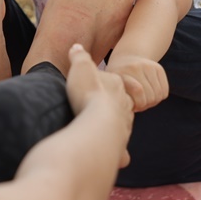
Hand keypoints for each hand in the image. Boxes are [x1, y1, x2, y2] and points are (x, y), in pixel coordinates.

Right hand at [65, 44, 133, 167]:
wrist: (99, 125)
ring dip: (114, 126)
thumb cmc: (88, 95)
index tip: (97, 89)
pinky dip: (115, 149)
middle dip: (113, 107)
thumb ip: (79, 57)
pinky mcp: (119, 144)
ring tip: (101, 130)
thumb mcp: (81, 68)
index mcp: (117, 86)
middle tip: (99, 110)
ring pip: (121, 124)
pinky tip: (107, 152)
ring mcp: (123, 125)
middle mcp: (124, 105)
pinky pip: (118, 146)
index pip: (115, 83)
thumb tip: (76, 46)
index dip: (107, 86)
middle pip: (121, 104)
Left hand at [105, 56, 169, 112]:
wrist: (126, 58)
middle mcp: (136, 67)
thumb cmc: (119, 80)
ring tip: (143, 101)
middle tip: (138, 105)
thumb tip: (134, 108)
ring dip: (152, 102)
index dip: (138, 104)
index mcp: (122, 73)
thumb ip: (121, 97)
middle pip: (150, 96)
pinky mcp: (158, 68)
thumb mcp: (114, 87)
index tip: (132, 107)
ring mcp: (149, 66)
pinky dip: (159, 97)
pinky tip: (150, 95)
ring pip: (159, 95)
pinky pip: (164, 91)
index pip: (138, 90)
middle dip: (145, 105)